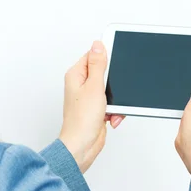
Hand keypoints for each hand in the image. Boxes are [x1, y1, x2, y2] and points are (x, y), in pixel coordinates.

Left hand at [59, 41, 124, 172]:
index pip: (93, 56)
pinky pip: (112, 103)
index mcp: (76, 75)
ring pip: (111, 89)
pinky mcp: (96, 109)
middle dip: (113, 84)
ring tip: (109, 109)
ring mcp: (88, 98)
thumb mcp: (93, 87)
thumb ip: (98, 65)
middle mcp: (80, 85)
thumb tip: (98, 45)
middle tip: (110, 91)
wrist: (82, 146)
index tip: (114, 65)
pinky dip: (114, 111)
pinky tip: (110, 118)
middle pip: (105, 73)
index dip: (106, 59)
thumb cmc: (81, 120)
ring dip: (115, 100)